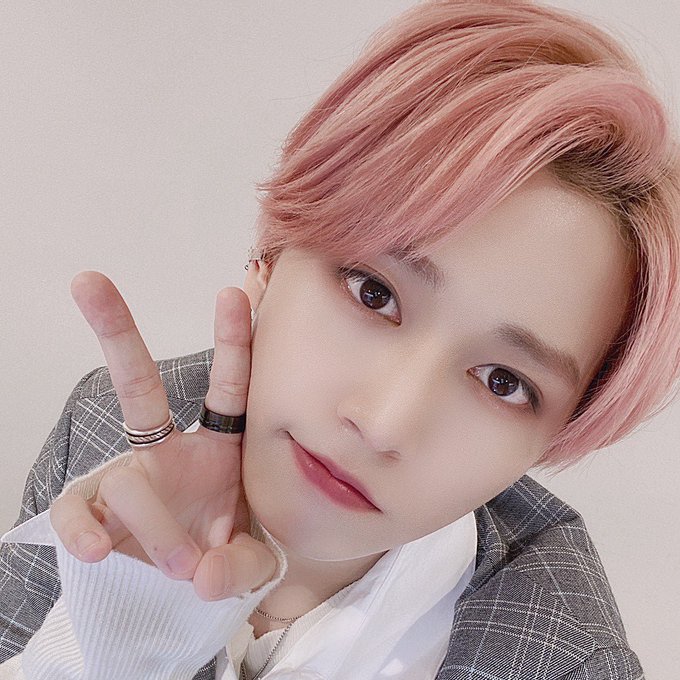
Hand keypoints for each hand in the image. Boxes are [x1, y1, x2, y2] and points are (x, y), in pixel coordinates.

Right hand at [49, 271, 276, 600]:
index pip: (228, 388)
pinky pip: (76, 508)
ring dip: (157, 523)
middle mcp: (169, 451)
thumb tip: (202, 575)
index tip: (234, 293)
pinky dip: (84, 529)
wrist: (186, 590)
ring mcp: (130, 477)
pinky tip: (99, 549)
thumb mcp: (250, 561)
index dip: (232, 343)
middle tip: (88, 281)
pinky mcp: (96, 511)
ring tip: (182, 563)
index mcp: (218, 449)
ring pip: (128, 480)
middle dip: (117, 333)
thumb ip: (240, 566)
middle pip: (139, 385)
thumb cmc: (226, 553)